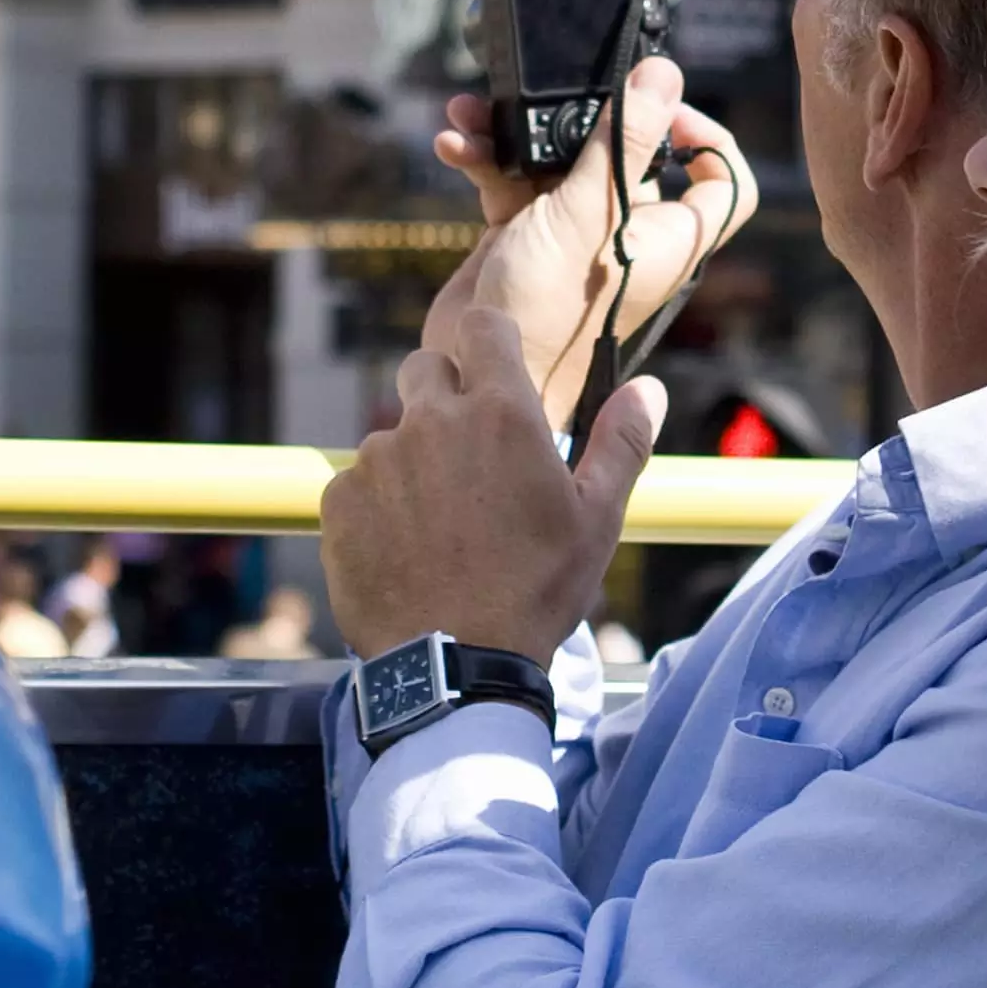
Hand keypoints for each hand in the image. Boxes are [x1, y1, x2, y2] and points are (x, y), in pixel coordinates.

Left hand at [319, 306, 664, 660]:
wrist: (453, 663)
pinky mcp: (338, 499)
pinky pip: (358, 482)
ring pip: (393, 434)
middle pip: (426, 368)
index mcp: (500, 413)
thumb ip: (621, 443)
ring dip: (414, 460)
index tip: (497, 369)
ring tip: (442, 524)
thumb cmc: (536, 590)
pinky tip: (406, 548)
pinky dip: (378, 504)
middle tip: (470, 456)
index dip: (489, 340)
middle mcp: (431, 421)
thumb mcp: (596, 519)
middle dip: (445, 395)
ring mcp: (377, 459)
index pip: (482, 324)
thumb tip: (648, 388)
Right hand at [430, 55, 755, 423]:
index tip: (665, 108)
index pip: (722, 185)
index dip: (708, 140)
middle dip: (580, 113)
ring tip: (472, 114)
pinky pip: (512, 181)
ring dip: (514, 132)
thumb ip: (625, 143)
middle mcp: (626, 230)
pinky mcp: (524, 235)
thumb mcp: (588, 214)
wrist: (482, 373)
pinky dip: (486, 161)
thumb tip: (664, 77)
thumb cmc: (549, 312)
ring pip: (558, 160)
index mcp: (667, 234)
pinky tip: (456, 146)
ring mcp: (573, 231)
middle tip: (551, 90)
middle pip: (625, 151)